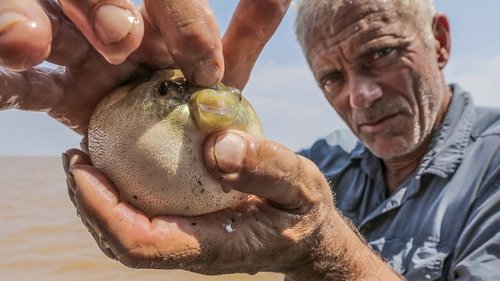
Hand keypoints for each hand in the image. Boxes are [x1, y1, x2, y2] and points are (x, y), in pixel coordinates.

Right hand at [0, 0, 289, 133]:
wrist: (179, 157)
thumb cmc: (204, 106)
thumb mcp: (229, 71)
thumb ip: (247, 35)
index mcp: (159, 16)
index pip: (166, 0)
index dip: (181, 17)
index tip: (201, 62)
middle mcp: (113, 25)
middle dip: (100, 6)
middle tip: (121, 37)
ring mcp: (78, 54)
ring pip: (43, 25)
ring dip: (24, 21)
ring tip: (25, 41)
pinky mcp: (56, 93)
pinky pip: (25, 87)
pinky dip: (7, 85)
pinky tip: (3, 83)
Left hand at [63, 131, 336, 274]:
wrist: (308, 236)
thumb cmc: (305, 213)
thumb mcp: (302, 185)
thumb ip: (266, 168)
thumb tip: (215, 145)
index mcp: (210, 247)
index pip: (139, 243)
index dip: (101, 210)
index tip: (83, 168)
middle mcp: (190, 249)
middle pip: (120, 240)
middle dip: (88, 202)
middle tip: (76, 155)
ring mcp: (187, 241)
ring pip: (128, 230)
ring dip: (100, 196)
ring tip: (89, 154)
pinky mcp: (190, 227)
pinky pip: (146, 212)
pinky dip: (125, 187)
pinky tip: (126, 156)